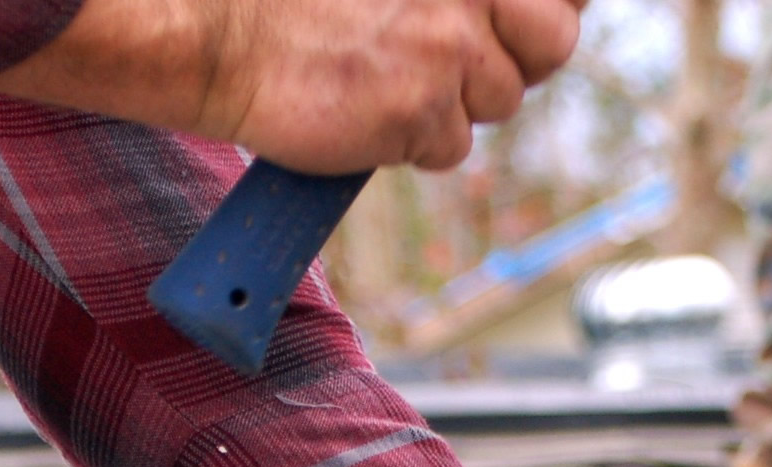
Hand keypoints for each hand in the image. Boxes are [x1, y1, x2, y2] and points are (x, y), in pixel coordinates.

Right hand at [0, 0, 584, 170]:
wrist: (219, 32)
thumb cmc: (293, 0)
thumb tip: (552, 4)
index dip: (545, 8)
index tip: (520, 22)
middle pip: (551, 43)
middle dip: (516, 57)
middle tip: (457, 57)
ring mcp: (446, 50)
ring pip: (497, 100)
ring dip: (452, 101)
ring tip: (387, 75)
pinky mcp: (420, 109)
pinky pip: (450, 146)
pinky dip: (413, 140)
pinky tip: (366, 108)